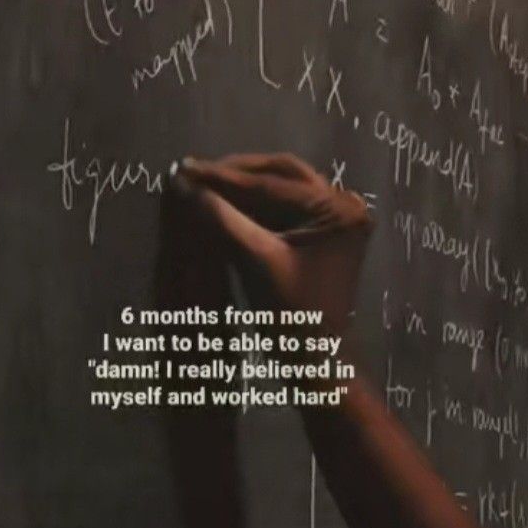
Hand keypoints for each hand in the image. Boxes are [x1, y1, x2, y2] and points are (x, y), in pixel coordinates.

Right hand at [176, 153, 372, 336]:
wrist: (316, 359)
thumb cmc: (293, 317)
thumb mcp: (257, 263)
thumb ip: (223, 219)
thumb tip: (185, 185)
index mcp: (338, 211)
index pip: (274, 184)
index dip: (225, 177)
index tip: (186, 168)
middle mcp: (343, 205)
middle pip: (281, 174)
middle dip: (235, 174)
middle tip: (193, 170)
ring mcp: (334, 217)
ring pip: (281, 187)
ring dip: (242, 186)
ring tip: (200, 182)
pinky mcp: (321, 231)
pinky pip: (283, 206)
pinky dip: (252, 204)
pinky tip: (221, 201)